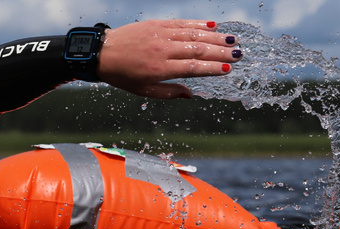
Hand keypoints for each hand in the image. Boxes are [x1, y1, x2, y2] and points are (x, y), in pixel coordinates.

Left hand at [97, 20, 241, 98]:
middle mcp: (162, 50)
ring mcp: (160, 34)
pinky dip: (198, 24)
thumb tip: (190, 95)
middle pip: (198, 50)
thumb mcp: (143, 91)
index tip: (228, 69)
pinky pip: (181, 23)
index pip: (192, 68)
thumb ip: (168, 93)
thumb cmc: (122, 75)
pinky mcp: (156, 24)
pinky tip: (213, 26)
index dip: (212, 69)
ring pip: (193, 35)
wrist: (101, 52)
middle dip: (220, 52)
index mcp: (159, 69)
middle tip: (239, 54)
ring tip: (232, 41)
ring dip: (215, 38)